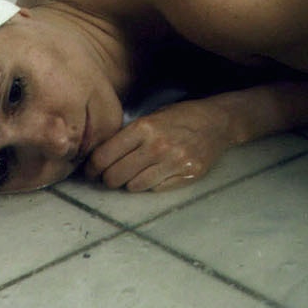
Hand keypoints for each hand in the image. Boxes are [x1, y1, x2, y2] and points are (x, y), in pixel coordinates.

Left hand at [82, 99, 236, 191]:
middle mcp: (157, 145)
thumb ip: (128, 136)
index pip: (104, 156)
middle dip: (107, 179)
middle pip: (114, 176)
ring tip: (133, 174)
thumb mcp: (152, 117)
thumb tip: (98, 158)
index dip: (92, 168)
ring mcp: (173, 162)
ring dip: (129, 183)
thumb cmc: (180, 117)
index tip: (91, 171)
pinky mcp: (186, 175)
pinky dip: (149, 185)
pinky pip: (154, 190)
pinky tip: (153, 175)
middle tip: (109, 176)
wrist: (217, 121)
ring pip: (132, 187)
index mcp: (144, 127)